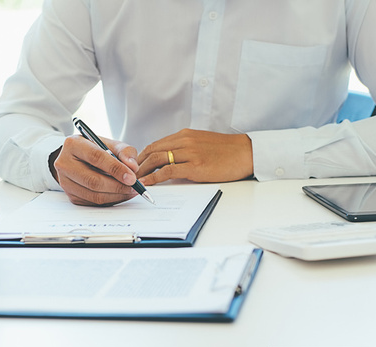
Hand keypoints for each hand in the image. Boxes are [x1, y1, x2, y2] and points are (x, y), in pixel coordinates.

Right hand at [52, 135, 139, 205]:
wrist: (77, 158)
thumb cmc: (94, 149)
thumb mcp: (110, 144)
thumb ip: (125, 152)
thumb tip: (133, 167)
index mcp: (73, 144)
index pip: (96, 158)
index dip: (116, 169)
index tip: (132, 177)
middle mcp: (64, 163)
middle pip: (93, 180)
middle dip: (118, 186)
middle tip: (134, 187)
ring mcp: (65, 182)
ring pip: (94, 195)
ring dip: (116, 196)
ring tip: (130, 191)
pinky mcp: (70, 195)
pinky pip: (93, 202)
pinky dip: (110, 201)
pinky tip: (120, 194)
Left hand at [136, 129, 253, 184]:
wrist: (246, 153)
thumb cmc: (226, 151)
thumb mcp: (202, 143)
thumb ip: (185, 149)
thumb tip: (170, 160)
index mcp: (185, 135)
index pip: (156, 144)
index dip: (142, 156)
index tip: (135, 166)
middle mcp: (184, 141)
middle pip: (152, 150)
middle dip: (138, 163)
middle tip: (129, 175)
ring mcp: (189, 152)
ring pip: (157, 159)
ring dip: (142, 170)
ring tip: (134, 180)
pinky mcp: (195, 166)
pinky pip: (168, 171)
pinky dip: (154, 177)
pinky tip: (147, 183)